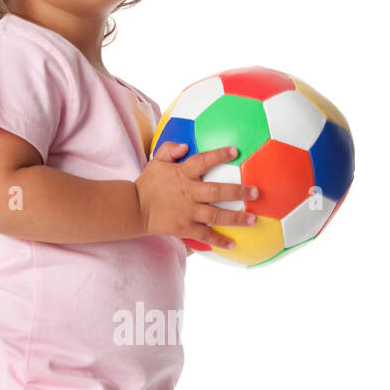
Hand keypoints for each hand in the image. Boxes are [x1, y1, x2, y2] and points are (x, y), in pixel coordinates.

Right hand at [134, 141, 258, 249]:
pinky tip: (232, 244)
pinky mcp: (184, 227)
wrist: (134, 208)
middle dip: (238, 191)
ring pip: (216, 214)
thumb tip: (185, 145)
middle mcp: (189, 192)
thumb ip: (170, 149)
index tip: (236, 152)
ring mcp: (188, 211)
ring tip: (252, 219)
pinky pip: (204, 235)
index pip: (203, 161)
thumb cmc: (147, 183)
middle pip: (218, 191)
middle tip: (256, 192)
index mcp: (183, 174)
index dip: (219, 155)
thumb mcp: (156, 161)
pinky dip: (218, 240)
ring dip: (236, 218)